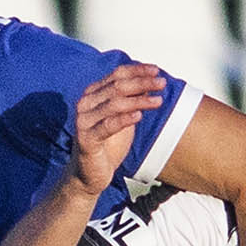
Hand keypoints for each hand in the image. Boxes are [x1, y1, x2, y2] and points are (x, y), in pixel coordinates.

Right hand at [63, 64, 166, 197]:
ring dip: (139, 101)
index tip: (157, 71)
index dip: (138, 71)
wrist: (90, 174)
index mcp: (93, 94)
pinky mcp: (86, 139)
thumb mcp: (124, 118)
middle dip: (142, 83)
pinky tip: (139, 116)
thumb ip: (133, 101)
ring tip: (159, 101)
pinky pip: (107, 125)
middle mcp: (85, 103)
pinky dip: (124, 119)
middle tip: (162, 83)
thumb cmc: (108, 145)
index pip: (117, 75)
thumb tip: (151, 83)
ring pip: (114, 103)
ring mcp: (84, 121)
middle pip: (117, 86)